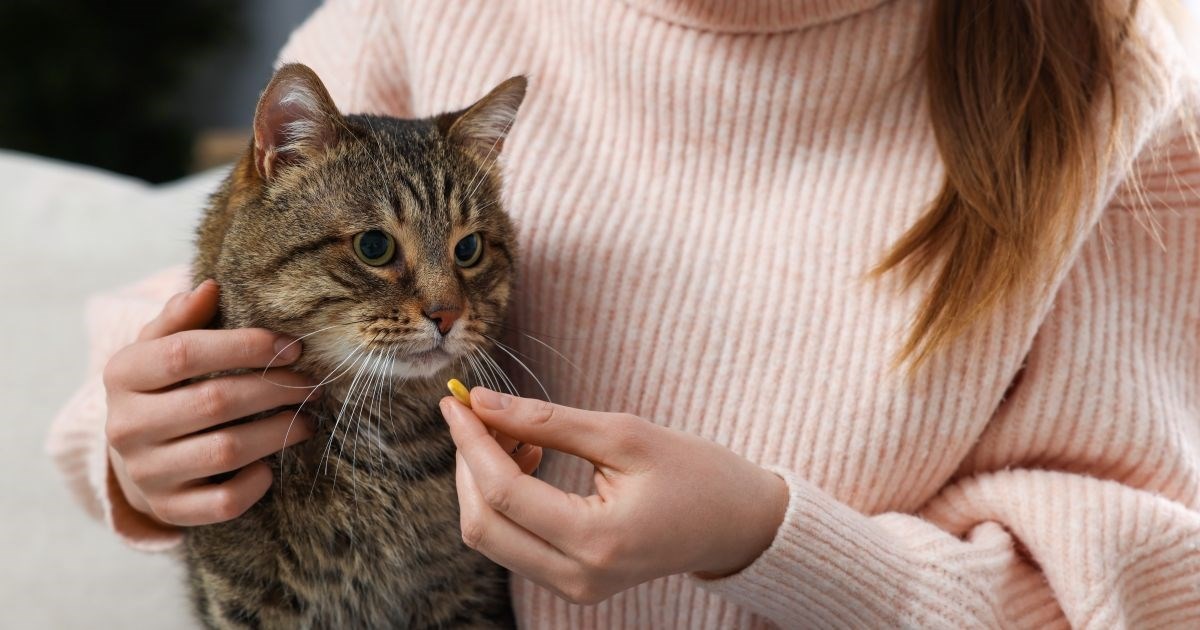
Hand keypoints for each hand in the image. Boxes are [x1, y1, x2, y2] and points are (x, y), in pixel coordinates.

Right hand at [103, 280, 319, 525]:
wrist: (136, 456)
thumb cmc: (164, 387)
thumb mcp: (160, 346)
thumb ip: (182, 317)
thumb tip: (209, 287)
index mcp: (123, 374)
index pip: (185, 353)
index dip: (246, 346)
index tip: (293, 347)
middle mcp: (126, 426)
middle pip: (215, 402)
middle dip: (275, 389)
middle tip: (312, 383)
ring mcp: (146, 473)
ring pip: (226, 451)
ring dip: (278, 431)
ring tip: (306, 417)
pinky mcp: (169, 509)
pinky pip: (224, 501)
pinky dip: (257, 482)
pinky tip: (272, 464)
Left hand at [439, 389, 788, 604]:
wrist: (738, 524)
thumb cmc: (695, 472)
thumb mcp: (624, 434)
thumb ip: (547, 420)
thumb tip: (481, 404)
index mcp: (598, 541)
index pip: (505, 493)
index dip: (471, 442)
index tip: (455, 401)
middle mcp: (578, 578)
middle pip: (483, 526)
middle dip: (469, 464)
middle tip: (480, 414)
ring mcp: (574, 588)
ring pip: (491, 537)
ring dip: (484, 481)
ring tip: (518, 432)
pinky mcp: (572, 584)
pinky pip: (513, 543)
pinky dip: (505, 499)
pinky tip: (530, 457)